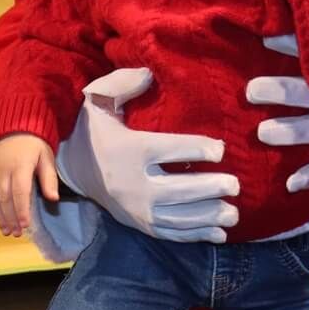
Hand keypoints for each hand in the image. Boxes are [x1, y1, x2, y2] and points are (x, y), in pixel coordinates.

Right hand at [0, 133, 58, 236]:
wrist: (13, 128)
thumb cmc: (34, 145)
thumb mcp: (46, 157)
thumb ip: (49, 178)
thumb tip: (53, 199)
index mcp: (21, 165)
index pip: (20, 191)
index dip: (22, 210)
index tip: (25, 225)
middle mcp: (3, 169)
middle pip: (5, 198)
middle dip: (10, 218)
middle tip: (16, 233)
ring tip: (6, 230)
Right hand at [53, 67, 240, 242]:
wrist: (72, 168)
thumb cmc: (94, 128)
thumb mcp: (99, 99)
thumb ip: (123, 83)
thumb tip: (150, 73)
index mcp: (129, 150)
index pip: (168, 150)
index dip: (198, 148)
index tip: (221, 149)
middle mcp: (132, 183)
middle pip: (178, 190)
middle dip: (210, 189)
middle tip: (236, 185)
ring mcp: (135, 209)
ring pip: (178, 217)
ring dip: (208, 217)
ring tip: (233, 214)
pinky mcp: (138, 224)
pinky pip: (169, 234)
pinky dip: (195, 236)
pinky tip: (218, 234)